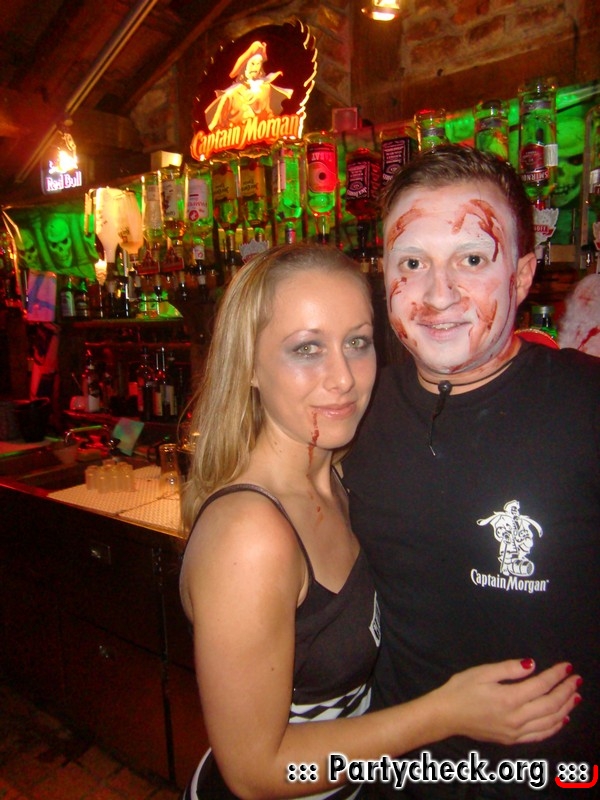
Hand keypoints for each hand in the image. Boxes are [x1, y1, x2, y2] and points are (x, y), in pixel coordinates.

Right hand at [435, 659, 580, 744]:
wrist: (446, 715)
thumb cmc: (461, 689)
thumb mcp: (482, 672)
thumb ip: (509, 668)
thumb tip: (532, 664)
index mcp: (509, 698)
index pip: (541, 685)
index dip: (556, 675)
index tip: (567, 667)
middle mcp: (516, 718)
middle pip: (550, 705)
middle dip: (566, 691)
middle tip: (576, 679)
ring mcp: (515, 732)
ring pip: (549, 722)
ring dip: (565, 708)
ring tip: (575, 696)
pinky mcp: (512, 740)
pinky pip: (540, 735)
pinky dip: (554, 727)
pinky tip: (561, 718)